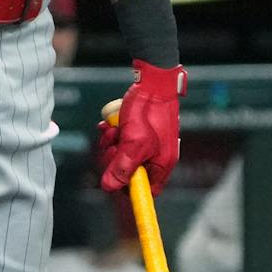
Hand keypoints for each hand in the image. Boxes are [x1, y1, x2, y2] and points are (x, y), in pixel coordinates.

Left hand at [97, 62, 184, 190]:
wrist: (153, 82)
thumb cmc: (148, 111)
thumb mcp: (133, 143)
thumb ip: (122, 167)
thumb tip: (109, 188)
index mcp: (162, 164)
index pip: (146, 190)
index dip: (129, 188)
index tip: (115, 178)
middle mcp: (157, 156)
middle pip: (130, 172)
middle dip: (116, 159)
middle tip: (113, 146)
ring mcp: (148, 144)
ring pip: (122, 155)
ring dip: (112, 144)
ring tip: (114, 130)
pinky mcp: (140, 132)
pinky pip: (121, 141)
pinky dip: (113, 134)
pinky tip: (111, 125)